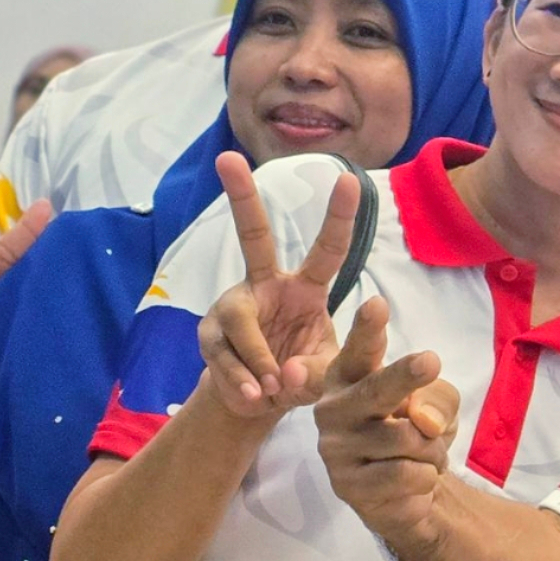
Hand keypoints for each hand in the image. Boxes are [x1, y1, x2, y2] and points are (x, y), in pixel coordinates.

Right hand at [195, 154, 365, 420]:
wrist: (262, 403)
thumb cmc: (303, 377)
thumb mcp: (327, 377)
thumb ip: (315, 374)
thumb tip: (285, 374)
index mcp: (306, 289)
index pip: (328, 250)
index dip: (339, 217)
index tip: (349, 179)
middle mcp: (266, 286)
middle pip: (253, 237)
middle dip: (241, 197)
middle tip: (227, 157)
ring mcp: (232, 307)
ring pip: (239, 325)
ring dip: (258, 362)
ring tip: (271, 391)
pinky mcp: (209, 334)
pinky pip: (223, 356)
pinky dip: (240, 381)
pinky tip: (253, 396)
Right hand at [312, 297, 461, 550]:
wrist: (409, 493)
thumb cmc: (416, 433)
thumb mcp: (437, 405)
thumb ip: (436, 399)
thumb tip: (422, 420)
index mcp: (351, 377)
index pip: (360, 351)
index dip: (367, 329)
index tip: (376, 304)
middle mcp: (334, 408)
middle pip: (377, 390)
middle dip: (405, 377)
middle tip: (429, 361)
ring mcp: (335, 448)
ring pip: (408, 438)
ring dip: (433, 449)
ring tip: (423, 455)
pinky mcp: (347, 485)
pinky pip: (408, 473)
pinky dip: (427, 476)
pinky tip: (414, 479)